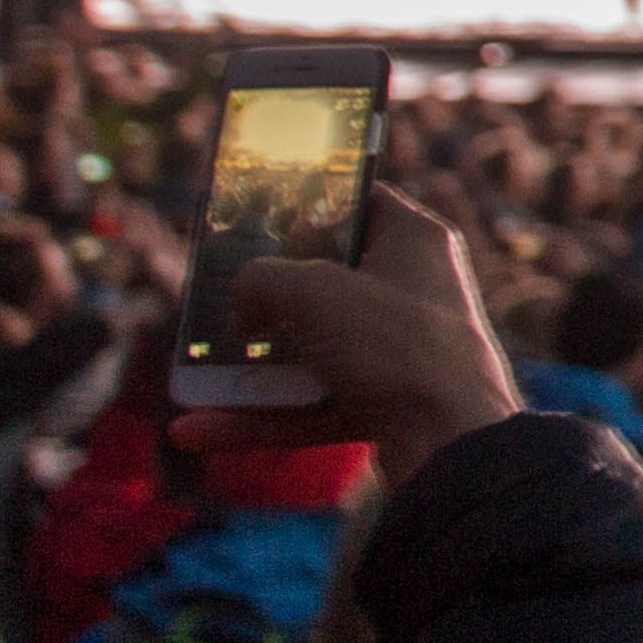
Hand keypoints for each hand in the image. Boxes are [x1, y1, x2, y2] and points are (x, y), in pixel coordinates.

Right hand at [171, 185, 520, 486]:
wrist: (454, 440)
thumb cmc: (396, 344)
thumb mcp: (314, 291)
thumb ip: (263, 278)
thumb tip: (243, 297)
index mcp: (413, 241)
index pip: (356, 201)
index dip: (304, 203)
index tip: (253, 214)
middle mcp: (411, 291)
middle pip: (324, 283)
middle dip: (264, 297)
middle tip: (211, 298)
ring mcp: (399, 352)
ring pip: (310, 352)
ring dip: (248, 367)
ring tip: (188, 373)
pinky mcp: (386, 406)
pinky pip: (310, 408)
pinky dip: (258, 418)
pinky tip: (195, 430)